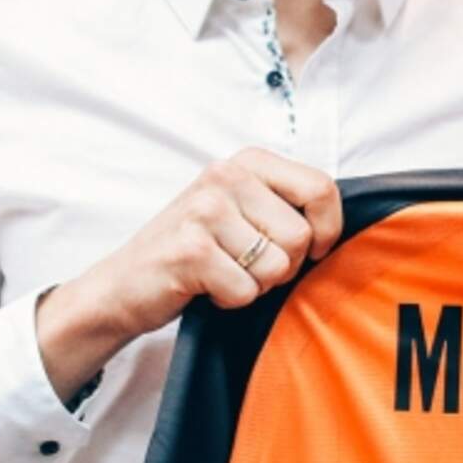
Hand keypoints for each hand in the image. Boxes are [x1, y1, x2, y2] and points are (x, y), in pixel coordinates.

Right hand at [36, 149, 340, 396]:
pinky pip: (247, 291)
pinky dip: (231, 301)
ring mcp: (206, 210)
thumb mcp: (240, 210)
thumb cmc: (194, 250)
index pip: (321, 187)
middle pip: (301, 236)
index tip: (314, 250)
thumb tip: (339, 227)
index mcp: (246, 161)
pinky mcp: (192, 250)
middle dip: (283, 266)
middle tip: (246, 266)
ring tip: (224, 273)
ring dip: (256, 285)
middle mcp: (225, 175)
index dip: (328, 229)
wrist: (123, 284)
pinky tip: (206, 287)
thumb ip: (284, 205)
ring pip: (278, 267)